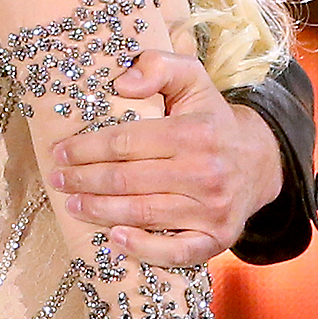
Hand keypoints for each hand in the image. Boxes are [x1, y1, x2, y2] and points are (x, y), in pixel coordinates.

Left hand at [48, 50, 283, 265]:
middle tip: (58, 180)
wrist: (259, 162)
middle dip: (84, 181)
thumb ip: (158, 67)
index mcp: (196, 133)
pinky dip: (141, 248)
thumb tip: (121, 83)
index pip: (126, 142)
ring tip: (73, 205)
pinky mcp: (217, 239)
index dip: (86, 149)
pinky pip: (174, 252)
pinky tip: (113, 238)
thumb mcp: (191, 80)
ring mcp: (213, 210)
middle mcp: (207, 173)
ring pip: (143, 213)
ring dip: (100, 212)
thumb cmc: (210, 120)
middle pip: (128, 180)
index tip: (60, 152)